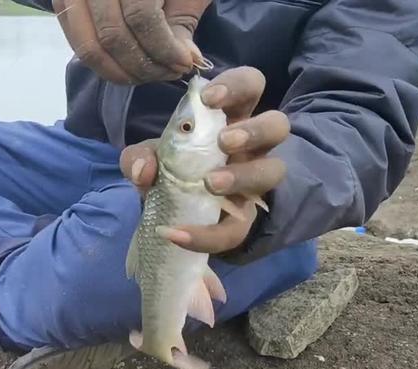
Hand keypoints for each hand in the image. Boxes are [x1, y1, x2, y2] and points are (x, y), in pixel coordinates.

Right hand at [51, 0, 211, 84]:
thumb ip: (181, 22)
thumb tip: (187, 60)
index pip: (140, 17)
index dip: (163, 48)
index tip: (183, 64)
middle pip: (112, 36)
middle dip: (143, 65)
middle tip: (168, 73)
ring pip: (89, 47)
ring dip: (121, 72)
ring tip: (149, 73)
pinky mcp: (63, 3)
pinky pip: (78, 45)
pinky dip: (103, 63)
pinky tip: (127, 66)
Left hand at [119, 66, 288, 253]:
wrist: (176, 215)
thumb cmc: (173, 168)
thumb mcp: (151, 158)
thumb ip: (140, 156)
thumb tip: (144, 170)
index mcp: (231, 117)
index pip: (251, 85)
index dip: (237, 85)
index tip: (209, 99)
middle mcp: (252, 146)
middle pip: (277, 124)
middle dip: (254, 130)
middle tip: (224, 141)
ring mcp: (254, 182)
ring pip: (275, 171)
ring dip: (244, 175)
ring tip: (211, 183)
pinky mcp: (245, 221)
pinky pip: (236, 229)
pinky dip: (205, 234)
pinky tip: (177, 234)